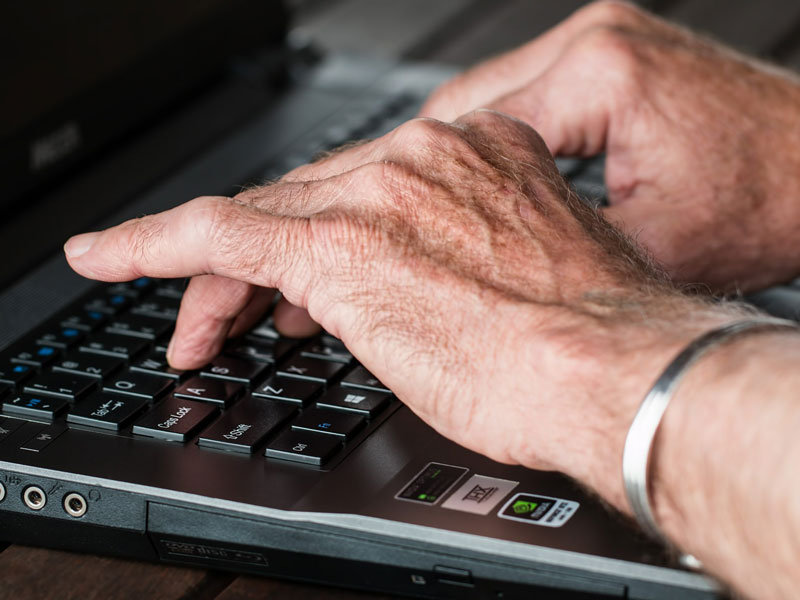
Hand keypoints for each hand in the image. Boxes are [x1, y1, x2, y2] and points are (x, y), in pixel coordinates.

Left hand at [64, 110, 738, 507]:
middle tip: (233, 312)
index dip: (324, 237)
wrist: (610, 367)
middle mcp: (420, 161)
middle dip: (263, 265)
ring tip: (193, 321)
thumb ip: (466, 262)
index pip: (367, 190)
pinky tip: (112, 256)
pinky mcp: (333, 243)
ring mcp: (375, 195)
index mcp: (475, 159)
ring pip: (262, 220)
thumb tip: (428, 289)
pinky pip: (217, 233)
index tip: (300, 276)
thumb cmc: (584, 341)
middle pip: (307, 202)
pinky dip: (154, 245)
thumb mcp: (521, 282)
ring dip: (215, 276)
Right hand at [420, 1, 799, 291]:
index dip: (417, 187)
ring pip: (485, 96)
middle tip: (390, 218)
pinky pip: (525, 94)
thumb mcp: (648, 248)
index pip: (464, 131)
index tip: (385, 223)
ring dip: (454, 152)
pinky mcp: (610, 54)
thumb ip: (552, 248)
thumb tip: (481, 266)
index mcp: (597, 73)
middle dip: (423, 167)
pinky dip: (496, 138)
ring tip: (426, 207)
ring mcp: (600, 39)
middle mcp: (591, 39)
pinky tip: (480, 181)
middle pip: (461, 103)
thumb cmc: (767, 202)